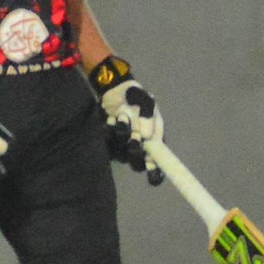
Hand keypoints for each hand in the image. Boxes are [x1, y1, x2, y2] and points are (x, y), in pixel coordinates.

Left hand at [91, 55, 163, 184]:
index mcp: (153, 141)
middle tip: (134, 139)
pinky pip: (107, 144)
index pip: (156, 164)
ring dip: (121, 137)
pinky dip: (109, 132)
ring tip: (121, 118)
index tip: (152, 171)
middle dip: (135, 153)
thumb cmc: (135, 98)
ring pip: (121, 154)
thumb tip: (146, 136)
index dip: (155, 173)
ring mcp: (122, 147)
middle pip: (137, 164)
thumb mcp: (146, 101)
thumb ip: (147, 116)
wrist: (114, 90)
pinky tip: (110, 120)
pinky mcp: (108, 142)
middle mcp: (138, 148)